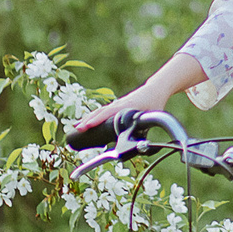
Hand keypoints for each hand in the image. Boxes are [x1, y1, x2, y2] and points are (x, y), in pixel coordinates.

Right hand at [69, 53, 204, 139]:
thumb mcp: (151, 116)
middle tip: (76, 129)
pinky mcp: (117, 105)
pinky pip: (103, 110)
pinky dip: (94, 115)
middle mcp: (119, 104)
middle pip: (100, 112)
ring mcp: (117, 103)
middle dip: (87, 120)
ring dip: (88, 118)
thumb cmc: (154, 103)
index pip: (107, 113)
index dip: (96, 120)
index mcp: (126, 106)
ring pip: (100, 111)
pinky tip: (88, 121)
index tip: (86, 126)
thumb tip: (139, 142)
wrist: (155, 89)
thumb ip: (144, 127)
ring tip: (77, 126)